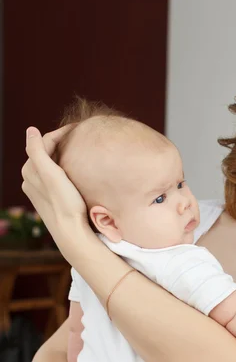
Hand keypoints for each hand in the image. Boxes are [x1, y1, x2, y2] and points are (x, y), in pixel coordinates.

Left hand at [21, 126, 89, 250]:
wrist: (72, 233)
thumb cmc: (64, 203)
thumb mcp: (50, 174)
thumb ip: (37, 150)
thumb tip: (30, 129)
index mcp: (29, 171)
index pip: (44, 142)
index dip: (61, 133)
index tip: (79, 128)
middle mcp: (31, 180)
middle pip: (46, 153)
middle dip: (61, 143)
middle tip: (80, 138)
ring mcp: (40, 190)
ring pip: (50, 165)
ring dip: (62, 156)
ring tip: (78, 151)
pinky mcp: (50, 199)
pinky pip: (54, 177)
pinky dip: (63, 169)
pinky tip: (74, 171)